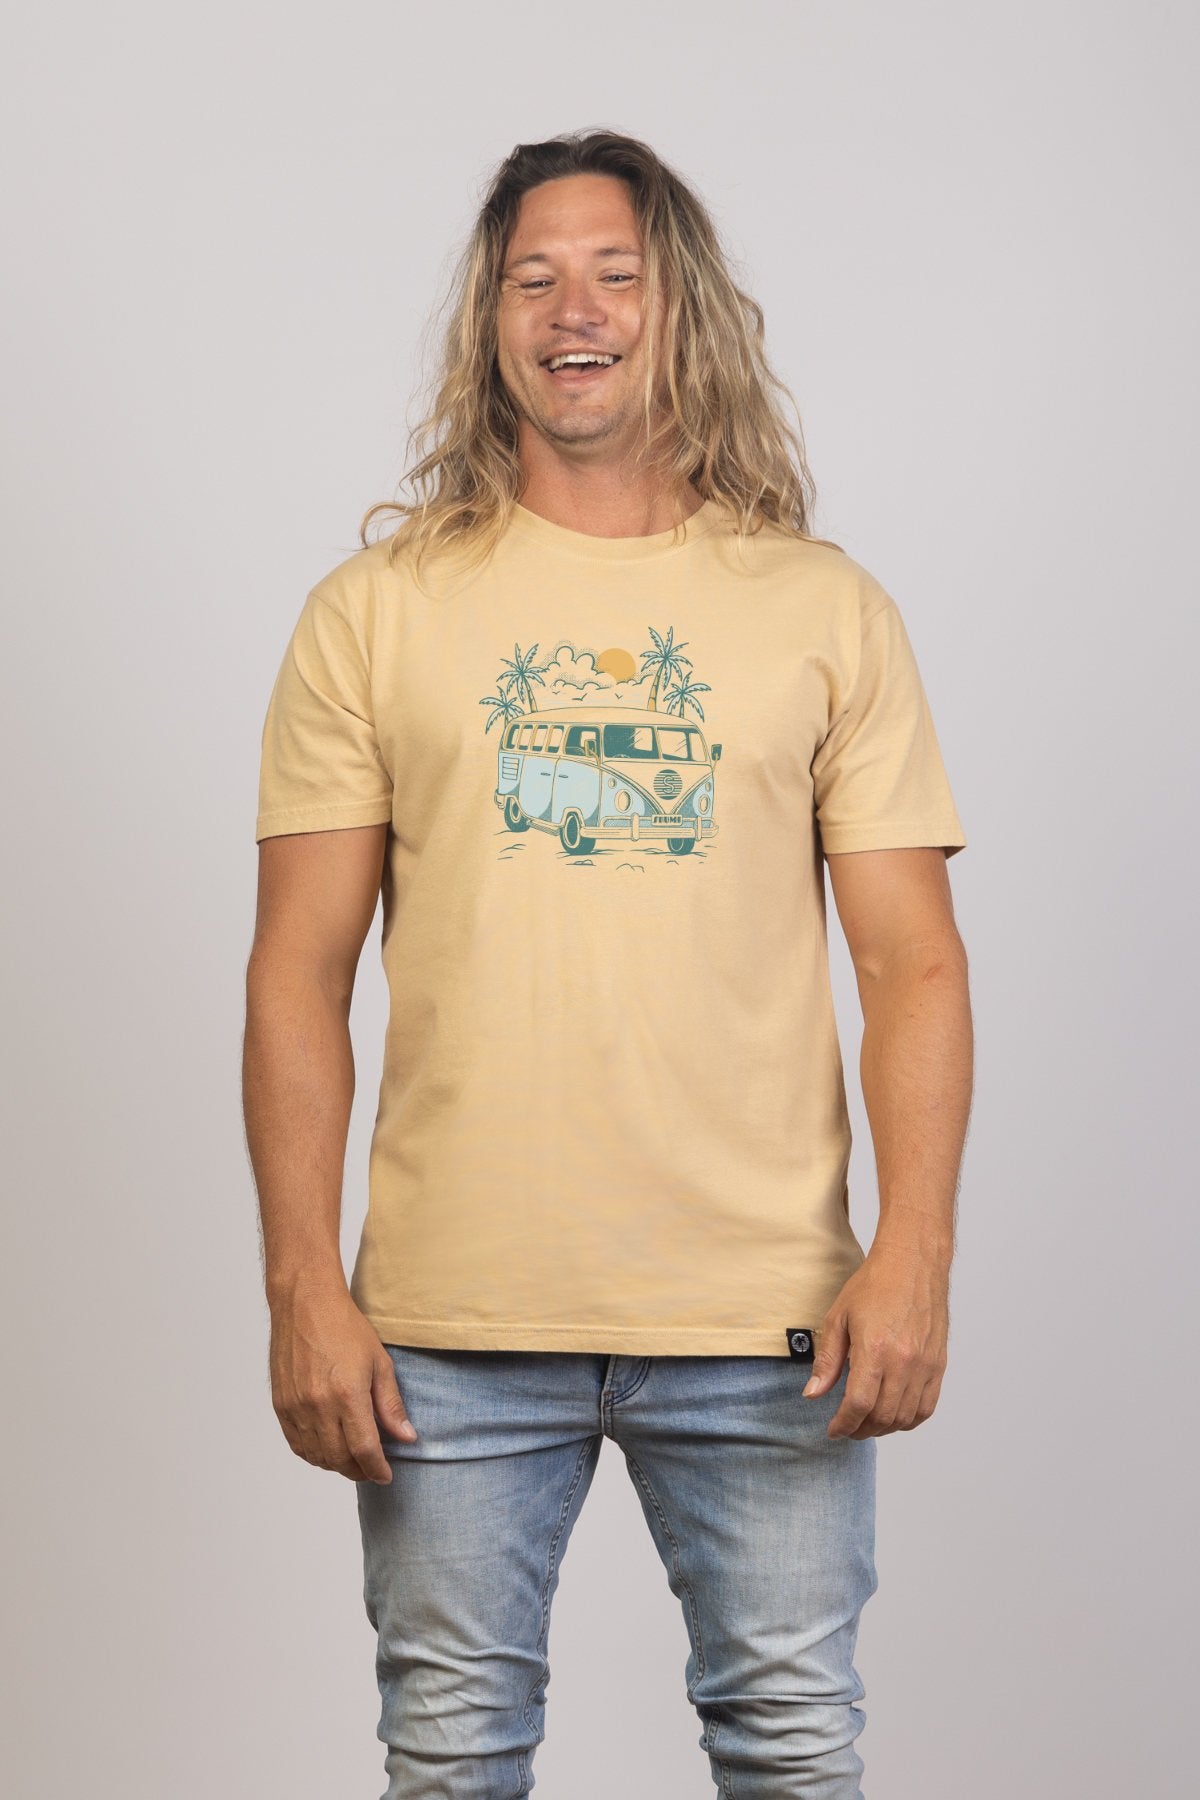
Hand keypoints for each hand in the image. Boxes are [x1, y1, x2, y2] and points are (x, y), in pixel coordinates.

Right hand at [268, 1281, 417, 1482]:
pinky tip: (327, 1449)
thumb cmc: (345, 1327)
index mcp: (347, 1395)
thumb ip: (391, 1404)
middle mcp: (318, 1406)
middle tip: (372, 1469)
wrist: (304, 1304)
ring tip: (352, 1460)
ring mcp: (296, 1407)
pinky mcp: (281, 1405)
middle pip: (340, 1459)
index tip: (386, 1476)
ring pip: (317, 1456)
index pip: (364, 1450)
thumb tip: (406, 1437)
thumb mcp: (379, 1362)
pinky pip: (297, 1444)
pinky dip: (314, 1454)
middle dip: (359, 1471)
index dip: (377, 1469)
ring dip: (336, 1466)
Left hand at [802, 1245, 948, 1438]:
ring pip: (904, 1417)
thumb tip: (813, 1394)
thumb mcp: (839, 1318)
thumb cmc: (874, 1285)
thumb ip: (828, 1361)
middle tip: (847, 1427)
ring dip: (883, 1428)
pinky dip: (908, 1420)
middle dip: (860, 1429)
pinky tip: (893, 1415)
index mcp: (875, 1350)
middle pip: (882, 1417)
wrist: (912, 1263)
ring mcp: (924, 1366)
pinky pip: (926, 1407)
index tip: (834, 1430)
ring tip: (867, 1423)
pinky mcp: (938, 1365)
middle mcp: (903, 1362)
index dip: (844, 1425)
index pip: (858, 1405)